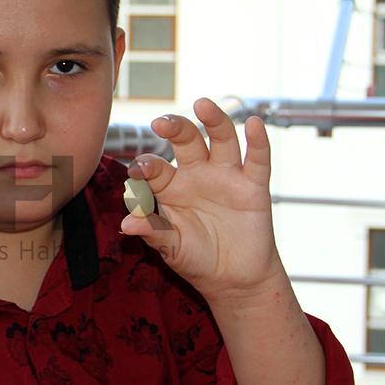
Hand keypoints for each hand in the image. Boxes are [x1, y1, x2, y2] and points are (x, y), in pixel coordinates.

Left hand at [120, 99, 281, 302]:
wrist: (234, 279)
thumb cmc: (197, 259)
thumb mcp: (172, 249)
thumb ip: (153, 233)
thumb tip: (127, 223)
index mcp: (171, 187)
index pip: (156, 169)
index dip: (145, 167)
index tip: (138, 170)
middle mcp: (198, 174)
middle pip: (187, 141)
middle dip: (175, 128)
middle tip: (161, 123)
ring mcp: (227, 177)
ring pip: (221, 139)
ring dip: (213, 120)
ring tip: (202, 104)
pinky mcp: (254, 186)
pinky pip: (257, 159)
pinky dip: (258, 141)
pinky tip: (255, 124)